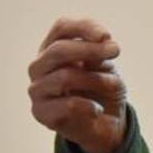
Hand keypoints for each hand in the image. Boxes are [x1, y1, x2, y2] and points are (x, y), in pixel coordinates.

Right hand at [28, 17, 127, 152]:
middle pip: (58, 50)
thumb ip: (99, 55)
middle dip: (90, 49)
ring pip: (65, 77)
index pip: (61, 28)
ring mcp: (37, 89)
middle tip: (115, 51)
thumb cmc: (102, 91)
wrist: (103, 125)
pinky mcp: (40, 112)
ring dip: (97, 80)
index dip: (84, 27)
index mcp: (53, 49)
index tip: (107, 36)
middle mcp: (40, 66)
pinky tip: (98, 109)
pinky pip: (67, 105)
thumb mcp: (106, 68)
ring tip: (113, 86)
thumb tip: (103, 42)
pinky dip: (90, 106)